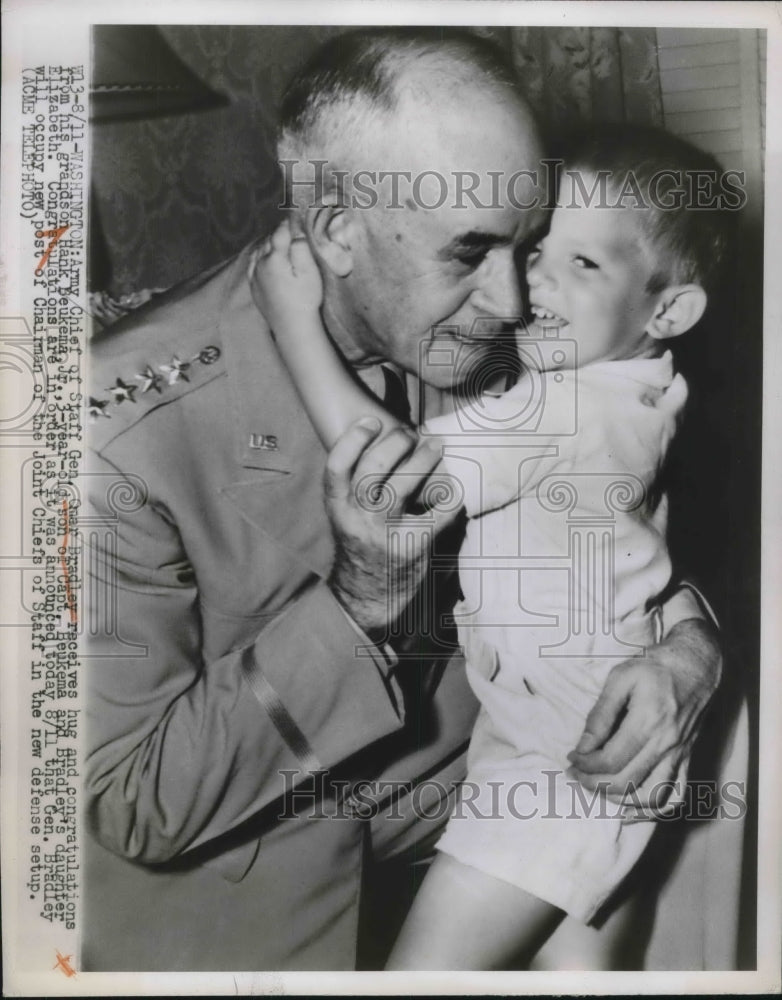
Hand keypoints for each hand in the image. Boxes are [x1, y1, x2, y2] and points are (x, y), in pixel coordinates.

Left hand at [249, 218, 322, 333]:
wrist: (293, 328)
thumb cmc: (305, 299)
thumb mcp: (309, 271)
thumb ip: (301, 247)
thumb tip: (295, 229)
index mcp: (275, 257)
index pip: (281, 231)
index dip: (290, 222)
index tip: (297, 215)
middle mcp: (261, 263)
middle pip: (269, 239)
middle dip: (279, 232)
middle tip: (290, 226)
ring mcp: (255, 275)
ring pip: (259, 250)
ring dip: (269, 243)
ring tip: (279, 239)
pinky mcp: (254, 287)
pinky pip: (252, 264)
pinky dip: (258, 256)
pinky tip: (263, 256)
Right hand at [325, 417, 460, 640]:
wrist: (368, 596)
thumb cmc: (362, 544)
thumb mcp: (347, 515)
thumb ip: (356, 486)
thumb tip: (387, 441)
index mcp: (338, 507)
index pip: (337, 466)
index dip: (353, 439)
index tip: (372, 421)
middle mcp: (357, 518)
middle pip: (373, 470)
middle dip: (395, 443)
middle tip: (410, 434)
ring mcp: (384, 533)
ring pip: (403, 486)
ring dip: (423, 459)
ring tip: (436, 446)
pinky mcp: (411, 547)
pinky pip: (436, 514)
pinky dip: (449, 497)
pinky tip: (454, 488)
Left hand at [567, 618, 720, 805]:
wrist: (695, 665)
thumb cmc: (654, 667)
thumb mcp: (620, 678)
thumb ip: (601, 714)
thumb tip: (583, 746)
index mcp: (649, 721)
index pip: (610, 760)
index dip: (585, 764)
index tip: (572, 757)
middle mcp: (667, 744)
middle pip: (626, 781)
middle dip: (593, 783)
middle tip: (575, 773)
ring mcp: (680, 754)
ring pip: (651, 797)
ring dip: (619, 800)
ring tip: (597, 788)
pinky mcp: (687, 758)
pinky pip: (674, 795)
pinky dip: (651, 809)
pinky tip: (629, 809)